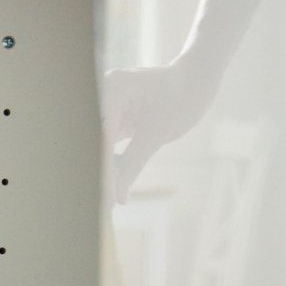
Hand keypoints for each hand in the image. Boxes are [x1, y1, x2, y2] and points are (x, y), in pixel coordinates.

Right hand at [101, 52, 221, 203]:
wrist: (196, 82)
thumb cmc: (181, 98)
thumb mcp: (157, 133)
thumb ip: (133, 165)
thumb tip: (117, 198)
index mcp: (112, 89)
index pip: (98, 134)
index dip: (99, 166)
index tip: (100, 194)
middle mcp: (102, 95)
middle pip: (89, 140)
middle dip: (93, 171)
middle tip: (99, 203)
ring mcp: (105, 108)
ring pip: (94, 146)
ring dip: (98, 171)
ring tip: (101, 201)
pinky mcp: (113, 121)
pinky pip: (104, 148)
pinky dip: (108, 167)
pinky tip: (109, 188)